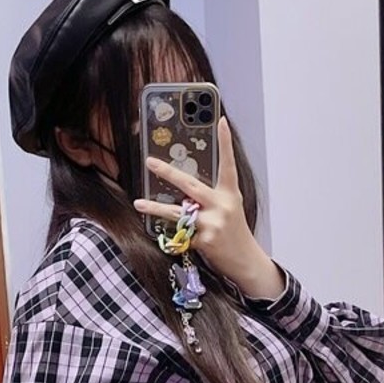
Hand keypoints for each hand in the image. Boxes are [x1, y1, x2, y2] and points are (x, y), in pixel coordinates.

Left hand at [133, 116, 258, 277]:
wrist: (245, 261)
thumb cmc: (234, 232)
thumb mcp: (229, 208)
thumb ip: (210, 197)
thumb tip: (185, 187)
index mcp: (229, 194)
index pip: (227, 164)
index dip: (225, 142)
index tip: (221, 121)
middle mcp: (221, 206)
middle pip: (190, 185)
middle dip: (168, 172)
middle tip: (151, 162)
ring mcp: (212, 224)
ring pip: (177, 212)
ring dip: (155, 208)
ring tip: (138, 203)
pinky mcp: (204, 241)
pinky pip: (181, 234)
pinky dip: (174, 234)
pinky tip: (167, 233)